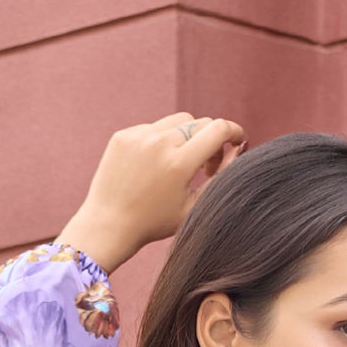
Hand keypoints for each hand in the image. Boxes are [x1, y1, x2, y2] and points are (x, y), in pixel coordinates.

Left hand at [58, 114, 246, 271]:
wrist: (108, 225)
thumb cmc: (154, 223)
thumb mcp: (193, 207)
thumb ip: (219, 176)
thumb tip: (236, 148)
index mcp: (180, 163)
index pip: (218, 130)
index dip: (234, 132)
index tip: (239, 140)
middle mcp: (160, 143)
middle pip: (200, 123)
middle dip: (210, 140)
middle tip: (206, 166)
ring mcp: (139, 136)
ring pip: (178, 121)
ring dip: (187, 137)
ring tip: (181, 164)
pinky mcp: (124, 135)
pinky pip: (153, 128)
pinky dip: (161, 142)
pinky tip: (154, 167)